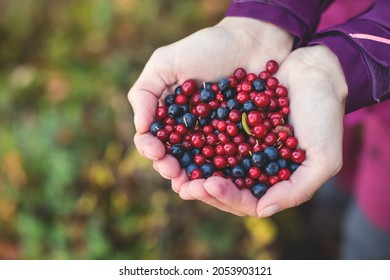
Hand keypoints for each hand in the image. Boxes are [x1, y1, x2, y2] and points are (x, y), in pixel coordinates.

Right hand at [128, 17, 293, 200]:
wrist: (252, 42)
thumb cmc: (207, 47)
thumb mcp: (166, 62)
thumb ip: (145, 92)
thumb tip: (140, 129)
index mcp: (169, 115)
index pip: (152, 140)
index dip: (151, 149)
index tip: (156, 151)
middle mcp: (189, 131)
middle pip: (174, 158)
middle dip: (170, 169)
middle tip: (174, 172)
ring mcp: (213, 138)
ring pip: (198, 167)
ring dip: (192, 179)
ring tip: (192, 185)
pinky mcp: (239, 141)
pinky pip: (228, 162)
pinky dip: (221, 174)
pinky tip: (219, 181)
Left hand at [178, 45, 347, 216]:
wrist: (314, 69)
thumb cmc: (324, 113)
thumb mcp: (323, 158)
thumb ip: (297, 189)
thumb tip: (262, 211)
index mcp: (272, 178)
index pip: (246, 200)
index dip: (227, 198)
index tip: (210, 186)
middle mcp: (252, 164)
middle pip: (223, 186)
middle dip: (203, 189)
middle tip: (184, 185)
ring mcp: (238, 143)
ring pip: (210, 164)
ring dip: (191, 170)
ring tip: (173, 169)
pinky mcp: (228, 121)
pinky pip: (206, 136)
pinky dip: (191, 142)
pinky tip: (176, 142)